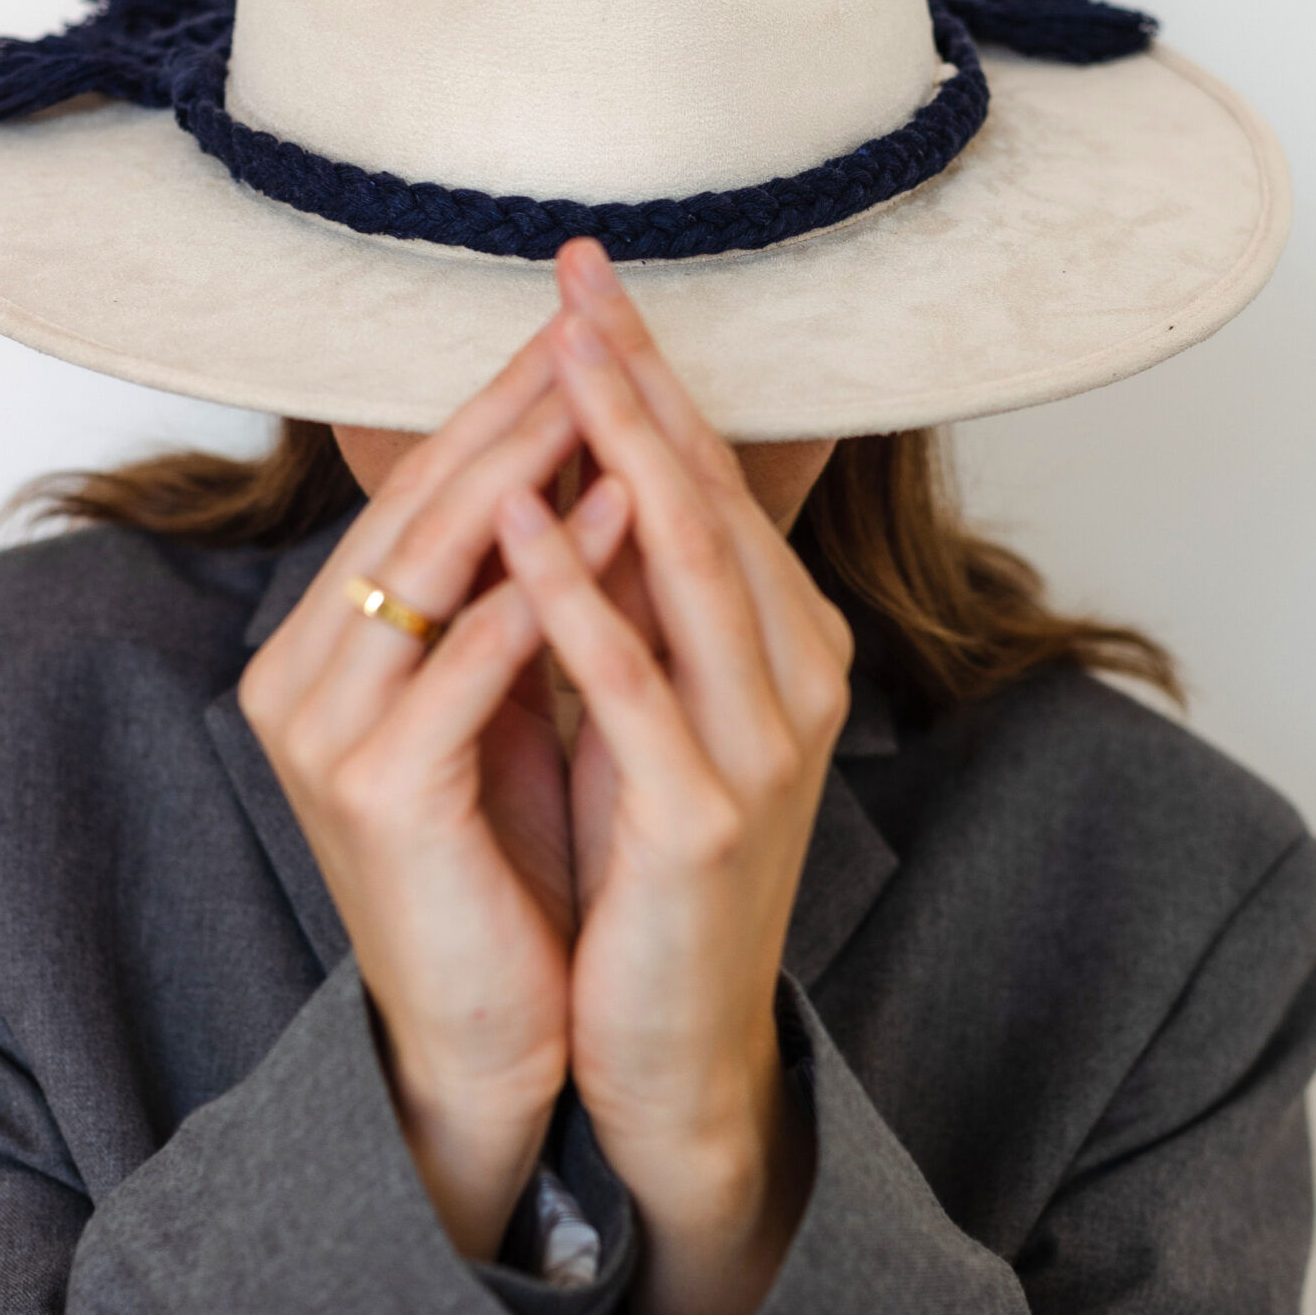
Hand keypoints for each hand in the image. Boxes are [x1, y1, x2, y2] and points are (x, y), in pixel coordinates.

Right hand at [238, 332, 629, 1261]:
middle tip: (597, 324)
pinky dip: (542, 584)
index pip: (417, 491)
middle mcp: (299, 676)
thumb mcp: (504, 698)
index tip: (588, 329)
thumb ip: (513, 589)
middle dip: (516, 409)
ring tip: (612, 393)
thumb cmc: (508, 858)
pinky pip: (465, 662)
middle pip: (418, 505)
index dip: (503, 404)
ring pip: (432, 562)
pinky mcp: (372, 793)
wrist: (495, 1031)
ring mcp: (322, 733)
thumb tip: (591, 452)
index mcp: (321, 645)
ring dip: (530, 471)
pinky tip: (613, 517)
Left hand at [494, 242, 852, 1314]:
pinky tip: (519, 513)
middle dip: (638, 375)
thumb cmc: (647, 868)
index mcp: (787, 642)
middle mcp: (796, 675)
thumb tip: (572, 472)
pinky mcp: (704, 815)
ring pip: (688, 562)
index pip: (710, 478)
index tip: (588, 281)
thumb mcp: (652, 709)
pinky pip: (628, 680)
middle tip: (580, 271)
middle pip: (709, 492)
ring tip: (557, 352)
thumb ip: (634, 600)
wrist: (674, 1043)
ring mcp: (760, 745)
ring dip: (617, 445)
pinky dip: (571, 589)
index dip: (650, 373)